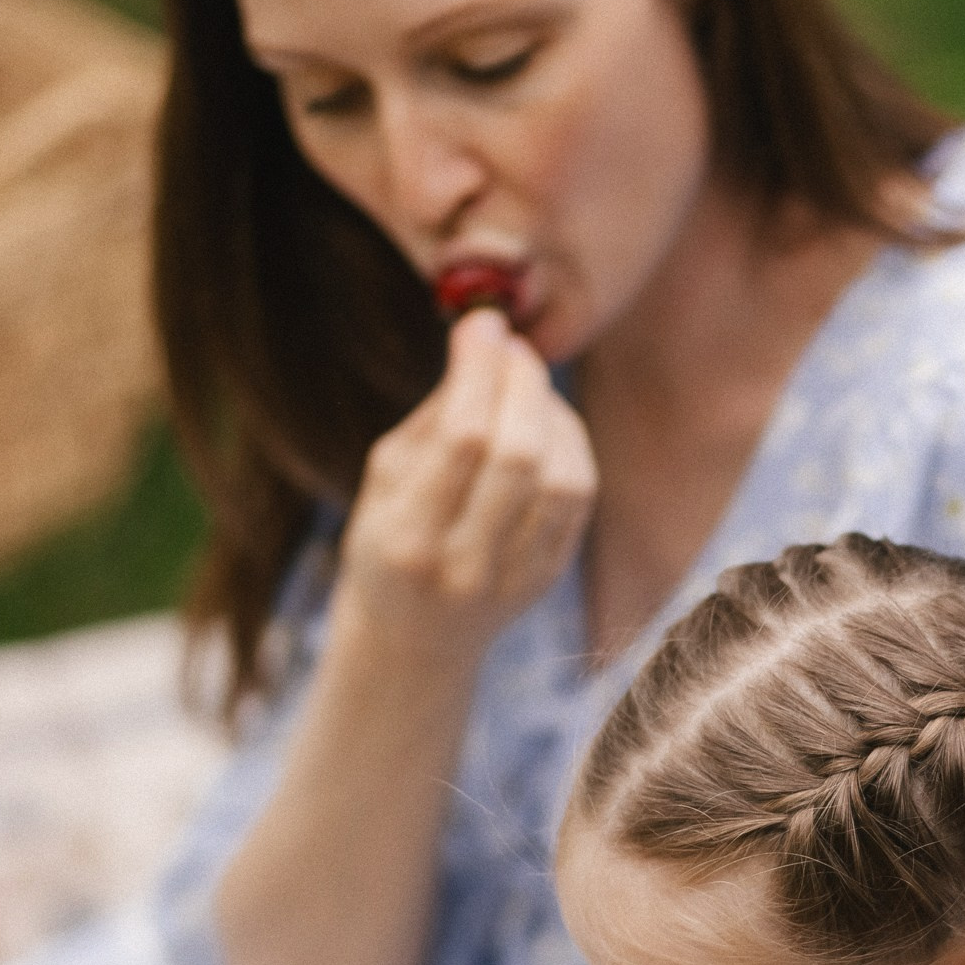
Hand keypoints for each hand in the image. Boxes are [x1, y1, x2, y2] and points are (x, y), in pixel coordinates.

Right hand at [338, 306, 595, 654]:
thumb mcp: (386, 477)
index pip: (462, 439)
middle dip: (522, 383)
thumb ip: (435, 414)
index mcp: (407, 539)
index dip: (480, 370)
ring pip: (562, 477)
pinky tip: (547, 422)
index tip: (482, 323)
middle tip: (511, 346)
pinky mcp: (549, 577)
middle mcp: (464, 565)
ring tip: (526, 386)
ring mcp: (514, 579)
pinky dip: (570, 444)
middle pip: (519, 455)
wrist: (414, 641)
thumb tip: (487, 340)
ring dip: (552, 413)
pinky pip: (578, 498)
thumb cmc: (389, 538)